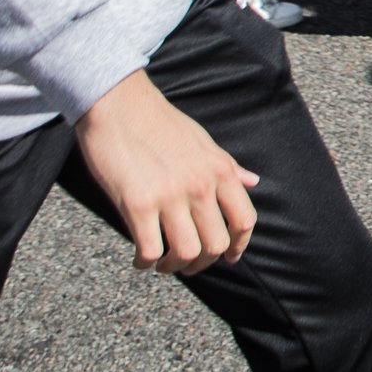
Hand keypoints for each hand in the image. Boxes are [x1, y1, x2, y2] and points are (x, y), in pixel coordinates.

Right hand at [71, 71, 258, 273]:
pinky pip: (150, 250)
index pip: (245, 220)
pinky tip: (139, 260)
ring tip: (161, 264)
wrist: (119, 104)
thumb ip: (228, 167)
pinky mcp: (138, 204)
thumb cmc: (159, 122)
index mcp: (220, 170)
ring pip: (187, 253)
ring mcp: (171, 196)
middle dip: (201, 263)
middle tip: (183, 264)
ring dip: (173, 267)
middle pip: (216, 244)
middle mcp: (201, 185)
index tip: (227, 258)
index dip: (239, 246)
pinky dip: (145, 263)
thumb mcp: (204, 142)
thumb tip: (253, 182)